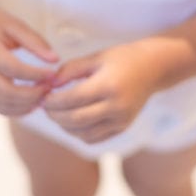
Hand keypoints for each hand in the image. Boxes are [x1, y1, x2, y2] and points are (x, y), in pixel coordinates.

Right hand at [0, 0, 57, 116]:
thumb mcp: (16, 25)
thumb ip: (36, 42)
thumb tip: (55, 60)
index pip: (13, 68)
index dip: (35, 74)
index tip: (53, 73)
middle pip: (6, 92)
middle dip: (32, 94)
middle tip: (50, 88)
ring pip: (3, 105)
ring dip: (26, 104)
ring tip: (44, 94)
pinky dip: (17, 110)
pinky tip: (33, 102)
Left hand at [42, 39, 167, 143]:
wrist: (153, 68)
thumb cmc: (122, 59)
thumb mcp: (96, 57)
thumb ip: (70, 69)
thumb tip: (49, 84)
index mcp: (108, 85)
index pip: (73, 99)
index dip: (53, 101)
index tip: (43, 96)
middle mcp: (116, 106)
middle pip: (76, 120)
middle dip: (55, 115)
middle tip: (45, 107)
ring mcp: (121, 120)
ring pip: (83, 134)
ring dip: (65, 127)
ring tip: (56, 114)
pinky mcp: (123, 128)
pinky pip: (95, 139)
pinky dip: (79, 134)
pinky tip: (71, 122)